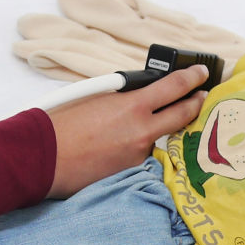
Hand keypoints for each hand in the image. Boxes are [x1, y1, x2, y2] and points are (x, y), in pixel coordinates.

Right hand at [47, 65, 208, 196]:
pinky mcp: (130, 172)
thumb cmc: (62, 123)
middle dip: (195, 103)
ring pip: (157, 137)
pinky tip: (115, 146)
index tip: (201, 73)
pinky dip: (134, 148)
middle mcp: (143, 132)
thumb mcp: (97, 97)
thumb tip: (140, 94)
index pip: (175, 87)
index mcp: (134, 106)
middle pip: (183, 114)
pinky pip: (140, 155)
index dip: (193, 78)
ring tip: (134, 125)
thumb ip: (124, 96)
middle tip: (201, 96)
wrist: (42, 157)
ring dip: (154, 130)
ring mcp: (139, 154)